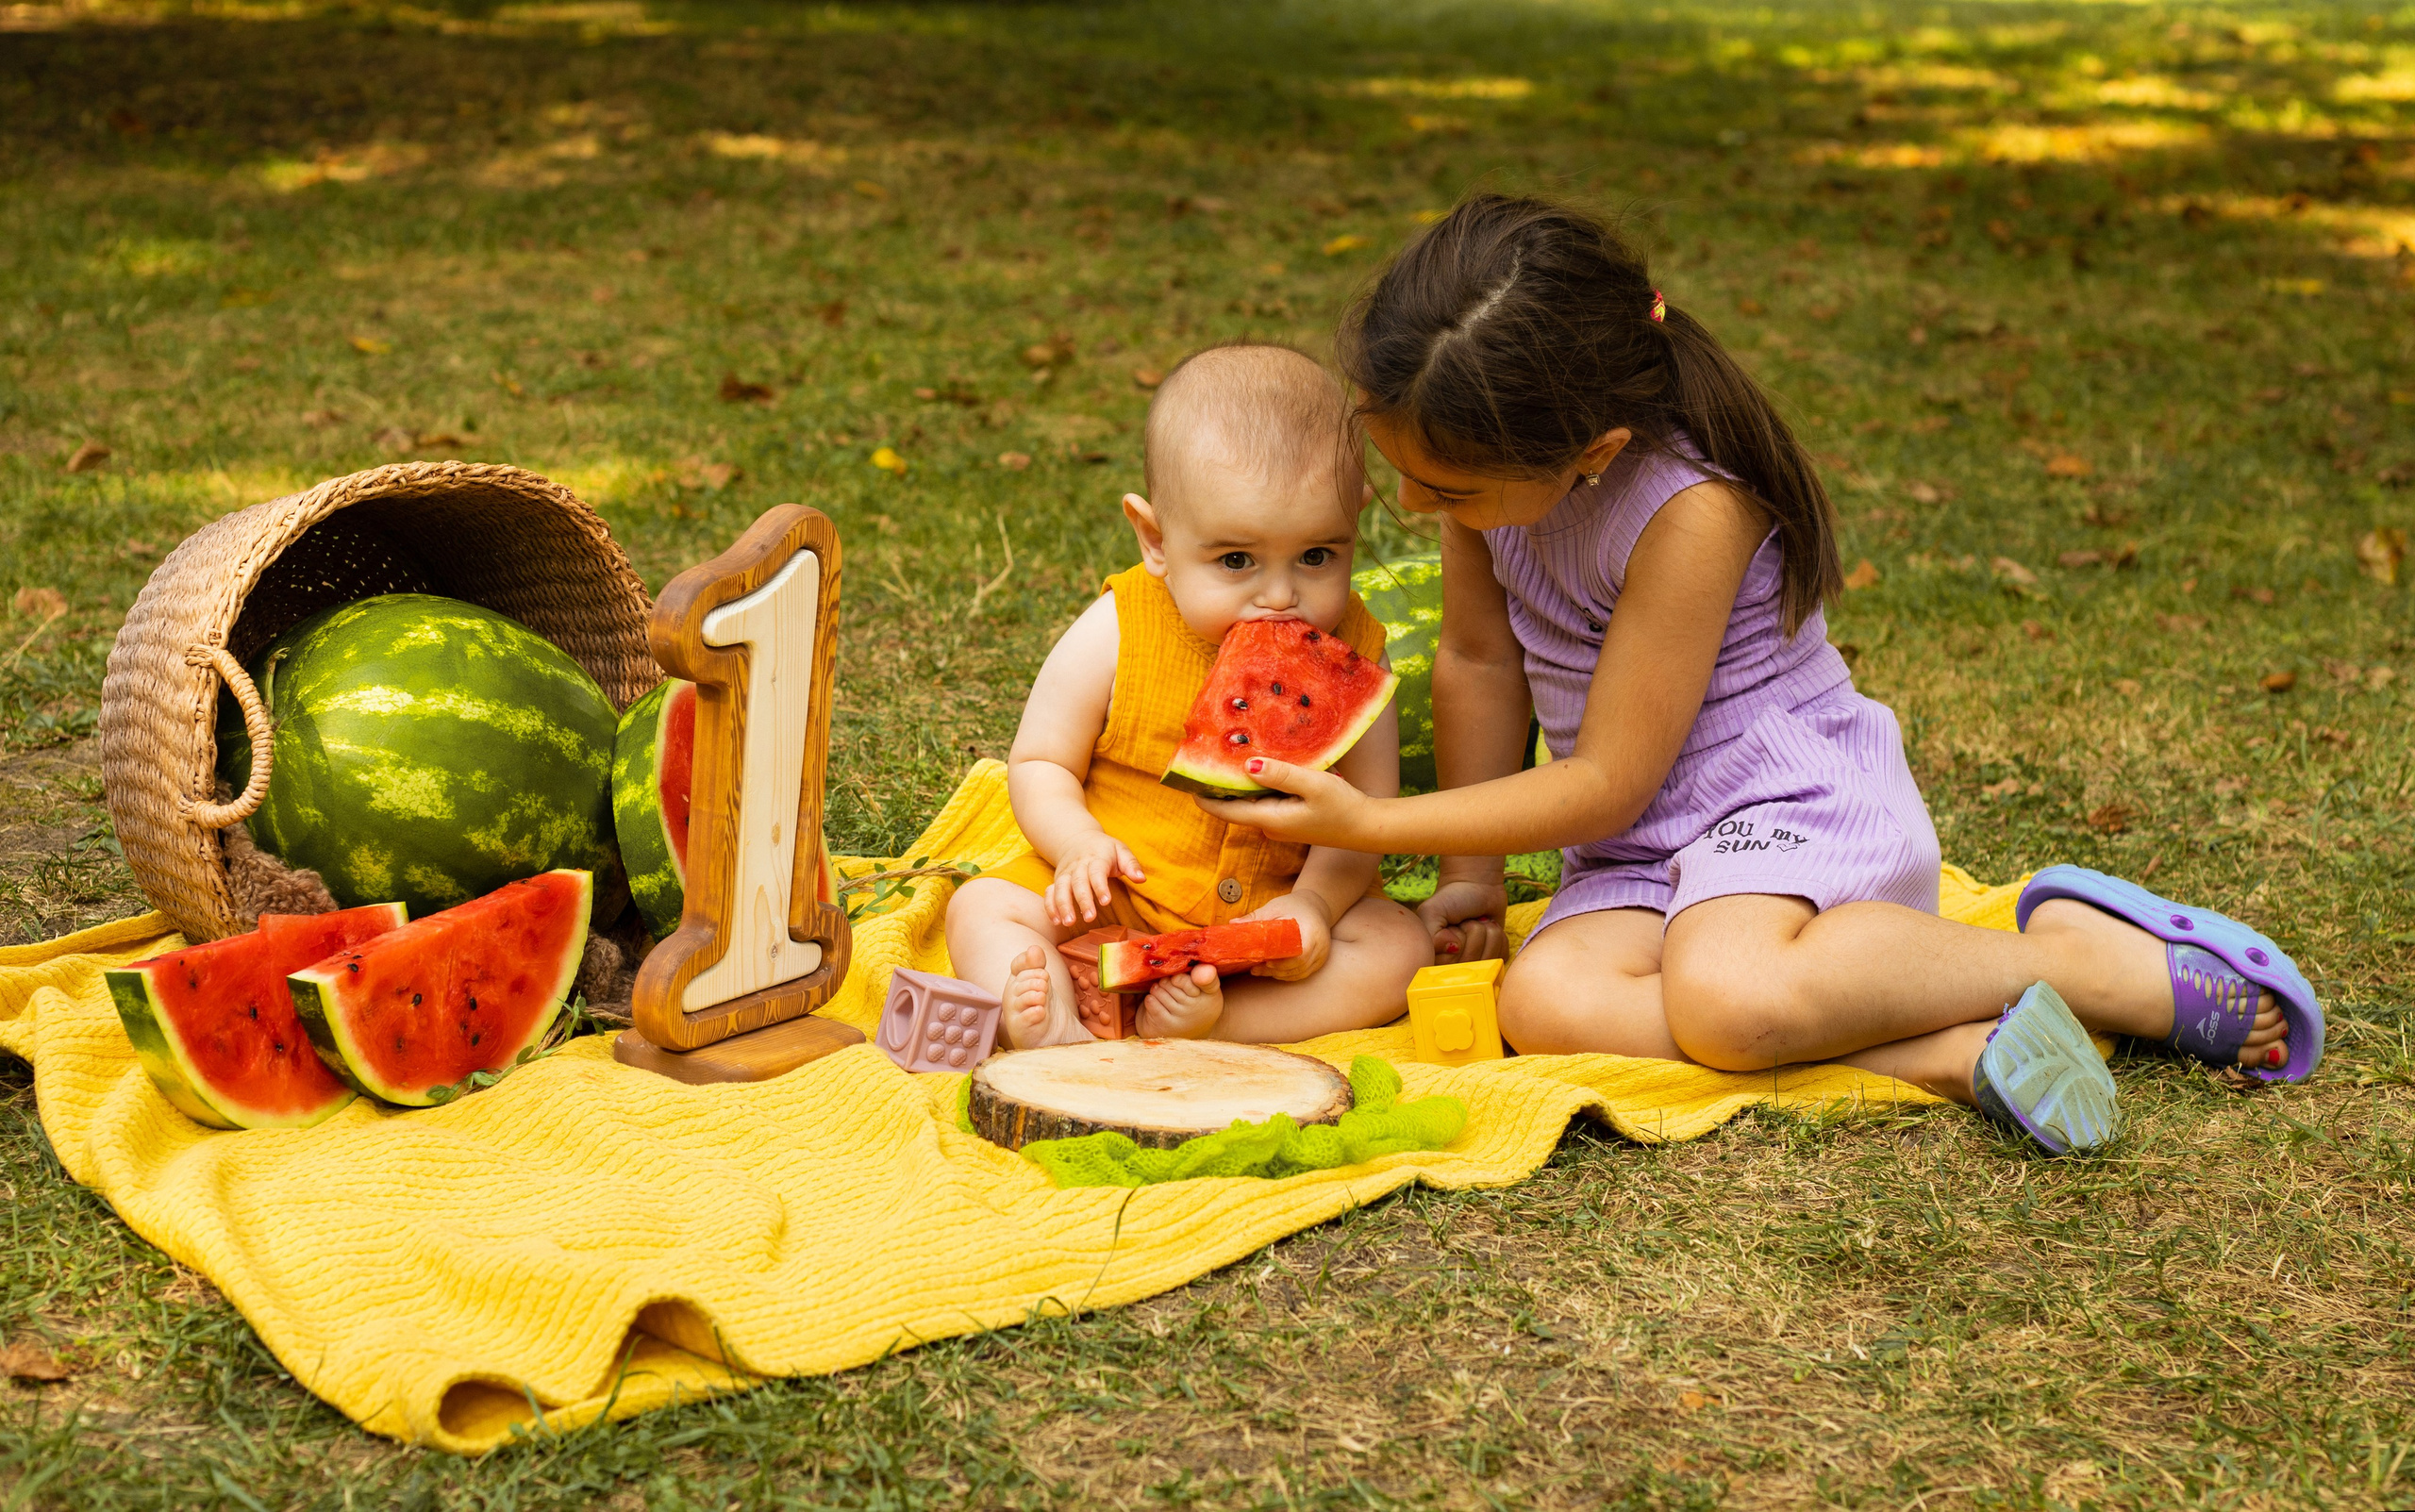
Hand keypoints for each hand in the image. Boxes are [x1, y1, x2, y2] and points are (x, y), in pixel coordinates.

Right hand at [1042, 831, 1143, 927]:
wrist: (1077, 839)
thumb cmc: (1104, 849)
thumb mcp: (1120, 850)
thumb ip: (1131, 865)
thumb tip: (1141, 879)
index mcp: (1096, 858)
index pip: (1097, 872)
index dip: (1100, 886)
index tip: (1106, 901)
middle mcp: (1078, 866)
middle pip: (1078, 882)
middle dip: (1082, 900)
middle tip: (1090, 918)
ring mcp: (1065, 873)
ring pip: (1060, 888)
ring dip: (1063, 905)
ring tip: (1068, 922)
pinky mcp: (1056, 881)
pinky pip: (1049, 893)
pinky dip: (1050, 906)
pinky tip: (1056, 921)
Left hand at [1191, 757, 1373, 847]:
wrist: (1368, 828)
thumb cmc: (1342, 807)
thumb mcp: (1312, 785)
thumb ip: (1279, 774)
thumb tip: (1247, 766)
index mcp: (1268, 819)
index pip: (1224, 810)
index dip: (1203, 795)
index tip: (1186, 777)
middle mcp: (1269, 824)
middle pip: (1235, 803)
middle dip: (1220, 782)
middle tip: (1207, 754)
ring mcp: (1279, 823)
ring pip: (1251, 800)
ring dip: (1241, 781)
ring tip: (1230, 752)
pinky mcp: (1290, 818)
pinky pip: (1266, 799)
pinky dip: (1259, 783)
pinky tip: (1262, 764)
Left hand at [1237, 891, 1333, 981]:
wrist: (1315, 906)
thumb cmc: (1294, 905)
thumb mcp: (1275, 907)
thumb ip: (1256, 917)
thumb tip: (1232, 924)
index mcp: (1312, 931)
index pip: (1301, 954)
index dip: (1283, 962)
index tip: (1266, 962)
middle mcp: (1321, 946)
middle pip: (1299, 966)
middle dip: (1276, 970)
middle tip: (1256, 969)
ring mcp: (1322, 955)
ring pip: (1300, 973)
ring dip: (1280, 974)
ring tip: (1260, 970)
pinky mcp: (1319, 961)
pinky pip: (1303, 973)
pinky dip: (1288, 974)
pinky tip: (1272, 971)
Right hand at [1416, 879, 1509, 964]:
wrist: (1476, 884)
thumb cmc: (1452, 897)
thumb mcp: (1432, 911)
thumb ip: (1432, 936)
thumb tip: (1453, 949)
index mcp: (1435, 958)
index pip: (1451, 965)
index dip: (1456, 942)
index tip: (1451, 927)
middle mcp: (1455, 965)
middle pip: (1473, 962)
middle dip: (1474, 933)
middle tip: (1466, 922)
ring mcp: (1477, 963)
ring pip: (1490, 959)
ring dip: (1488, 933)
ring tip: (1478, 922)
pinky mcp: (1495, 957)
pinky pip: (1502, 957)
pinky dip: (1499, 937)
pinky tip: (1488, 927)